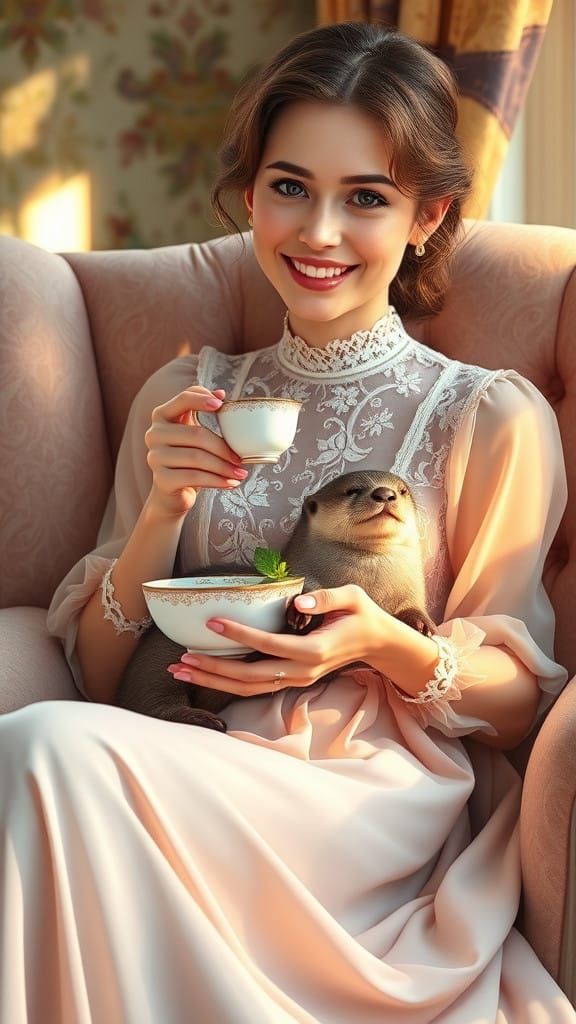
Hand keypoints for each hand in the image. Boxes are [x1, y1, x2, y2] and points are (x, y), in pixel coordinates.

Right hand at [145, 386, 248, 517]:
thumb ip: (203, 411)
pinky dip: (217, 481)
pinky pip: (194, 477)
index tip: (221, 404)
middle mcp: (154, 434)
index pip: (182, 399)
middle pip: (196, 434)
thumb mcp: (193, 431)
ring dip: (223, 467)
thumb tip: (221, 393)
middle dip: (223, 448)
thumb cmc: (187, 458)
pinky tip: (231, 483)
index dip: (201, 399)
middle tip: (241, 459)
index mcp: (162, 416)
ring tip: (241, 473)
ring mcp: (155, 457)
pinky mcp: (161, 479)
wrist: (172, 492)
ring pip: (197, 458)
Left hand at [167, 584, 390, 697]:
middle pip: (249, 676)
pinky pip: (254, 686)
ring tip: (181, 670)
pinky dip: (227, 682)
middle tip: (180, 659)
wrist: (377, 643)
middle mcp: (302, 671)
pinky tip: (205, 673)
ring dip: (213, 680)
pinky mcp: (291, 680)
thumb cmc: (362, 615)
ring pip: (248, 687)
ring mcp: (296, 680)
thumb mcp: (352, 598)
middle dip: (213, 669)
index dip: (239, 635)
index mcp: (314, 651)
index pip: (269, 644)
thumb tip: (297, 602)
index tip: (212, 623)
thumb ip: (326, 599)